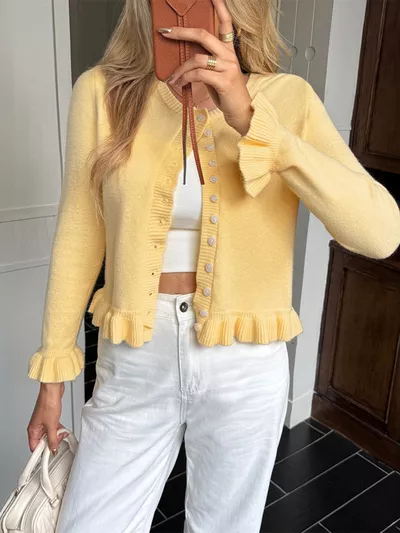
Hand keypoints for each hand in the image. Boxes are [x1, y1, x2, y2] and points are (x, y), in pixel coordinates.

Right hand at [27, 382, 68, 453]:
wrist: (53, 390)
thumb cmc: (48, 403)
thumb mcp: (52, 425)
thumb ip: (52, 439)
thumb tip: (53, 448)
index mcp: (33, 430)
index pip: (34, 447)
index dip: (42, 451)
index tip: (50, 452)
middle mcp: (36, 426)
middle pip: (42, 441)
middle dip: (52, 442)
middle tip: (58, 441)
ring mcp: (42, 421)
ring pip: (49, 434)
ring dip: (56, 435)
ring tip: (62, 433)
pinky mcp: (49, 417)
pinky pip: (53, 427)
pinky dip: (58, 429)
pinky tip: (63, 429)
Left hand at [158, 0, 252, 135]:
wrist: (240, 112)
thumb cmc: (226, 93)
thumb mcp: (217, 74)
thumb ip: (206, 62)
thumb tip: (186, 58)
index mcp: (229, 51)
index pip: (226, 24)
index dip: (220, 7)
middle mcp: (229, 55)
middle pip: (203, 35)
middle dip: (181, 32)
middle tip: (165, 32)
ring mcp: (227, 68)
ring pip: (197, 58)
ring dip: (180, 69)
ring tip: (173, 78)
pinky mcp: (223, 81)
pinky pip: (198, 74)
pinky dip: (185, 78)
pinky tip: (180, 84)